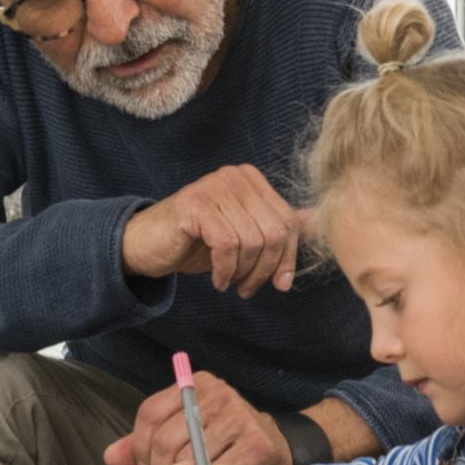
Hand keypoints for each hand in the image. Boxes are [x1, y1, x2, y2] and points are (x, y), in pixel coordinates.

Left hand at [100, 366, 295, 464]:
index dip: (138, 445)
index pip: (149, 413)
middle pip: (164, 439)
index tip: (142, 464)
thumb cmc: (223, 438)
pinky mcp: (256, 444)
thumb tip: (111, 457)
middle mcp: (218, 395)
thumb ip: (147, 441)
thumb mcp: (185, 428)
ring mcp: (239, 418)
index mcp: (197, 384)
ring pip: (187, 460)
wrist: (275, 445)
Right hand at [122, 165, 304, 296]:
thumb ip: (276, 227)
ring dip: (244, 272)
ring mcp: (215, 187)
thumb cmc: (197, 241)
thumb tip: (318, 220)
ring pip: (252, 240)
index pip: (288, 221)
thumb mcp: (244, 235)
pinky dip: (226, 270)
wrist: (147, 244)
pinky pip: (227, 244)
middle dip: (265, 269)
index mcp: (251, 180)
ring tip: (230, 282)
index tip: (280, 283)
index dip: (288, 258)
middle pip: (274, 232)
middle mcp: (235, 177)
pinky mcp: (195, 205)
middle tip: (248, 288)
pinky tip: (217, 279)